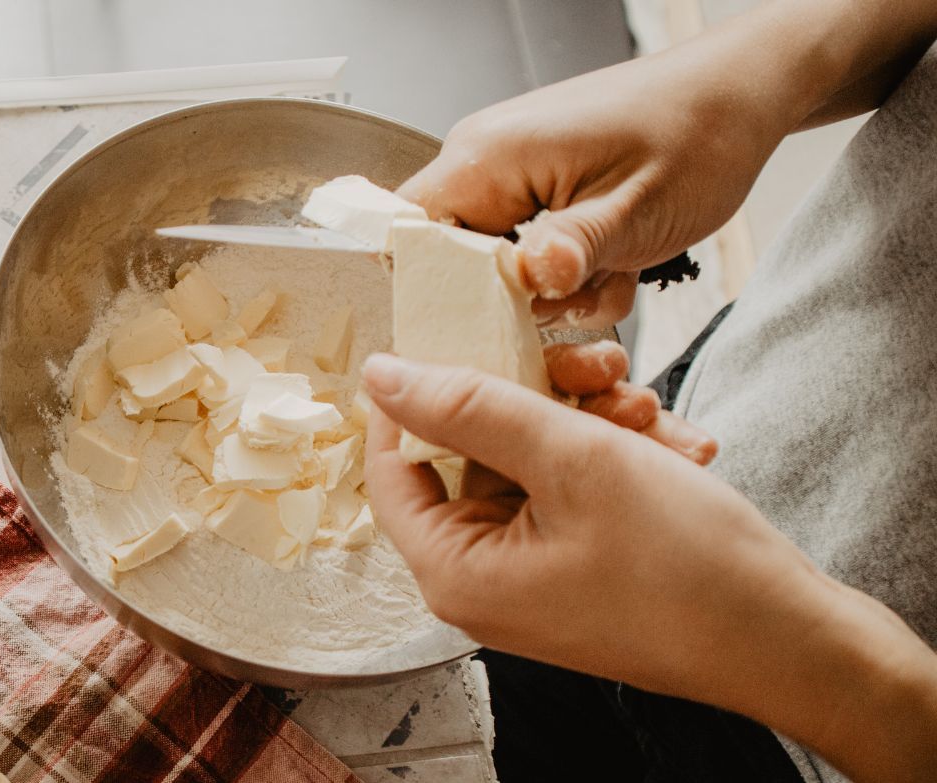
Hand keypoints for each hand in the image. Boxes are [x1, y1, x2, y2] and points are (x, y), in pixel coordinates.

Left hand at [362, 352, 804, 698]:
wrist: (791, 641)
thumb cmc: (684, 566)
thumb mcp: (572, 459)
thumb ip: (470, 409)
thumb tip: (384, 375)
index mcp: (453, 571)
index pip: (390, 467)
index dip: (418, 395)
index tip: (458, 337)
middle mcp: (478, 580)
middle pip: (465, 458)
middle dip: (530, 400)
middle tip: (594, 369)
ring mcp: (528, 576)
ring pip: (526, 465)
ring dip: (584, 422)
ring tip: (645, 407)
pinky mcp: (574, 567)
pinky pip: (567, 492)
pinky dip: (610, 458)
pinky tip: (668, 442)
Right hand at [397, 26, 797, 324]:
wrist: (740, 95)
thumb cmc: (697, 132)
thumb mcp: (637, 208)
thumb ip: (572, 248)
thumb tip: (524, 280)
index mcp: (489, 155)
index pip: (409, 234)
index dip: (436, 290)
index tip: (491, 320)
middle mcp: (486, 160)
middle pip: (452, 261)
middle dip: (513, 298)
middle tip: (578, 295)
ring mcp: (511, 175)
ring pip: (497, 266)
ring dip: (553, 291)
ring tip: (612, 271)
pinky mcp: (538, 190)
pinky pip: (529, 254)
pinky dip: (572, 276)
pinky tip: (616, 264)